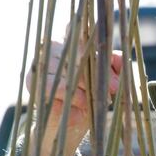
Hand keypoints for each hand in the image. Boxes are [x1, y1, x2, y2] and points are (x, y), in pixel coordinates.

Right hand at [26, 34, 122, 155]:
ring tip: (92, 102)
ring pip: (68, 69)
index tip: (106, 42)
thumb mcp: (108, 83)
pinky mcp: (33, 82)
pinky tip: (80, 108)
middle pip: (80, 53)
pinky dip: (72, 98)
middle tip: (115, 89)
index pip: (77, 28)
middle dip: (101, 73)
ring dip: (86, 89)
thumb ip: (117, 68)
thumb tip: (123, 62)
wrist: (68, 128)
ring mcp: (41, 63)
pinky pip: (54, 87)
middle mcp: (53, 47)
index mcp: (71, 42)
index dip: (91, 33)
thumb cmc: (90, 100)